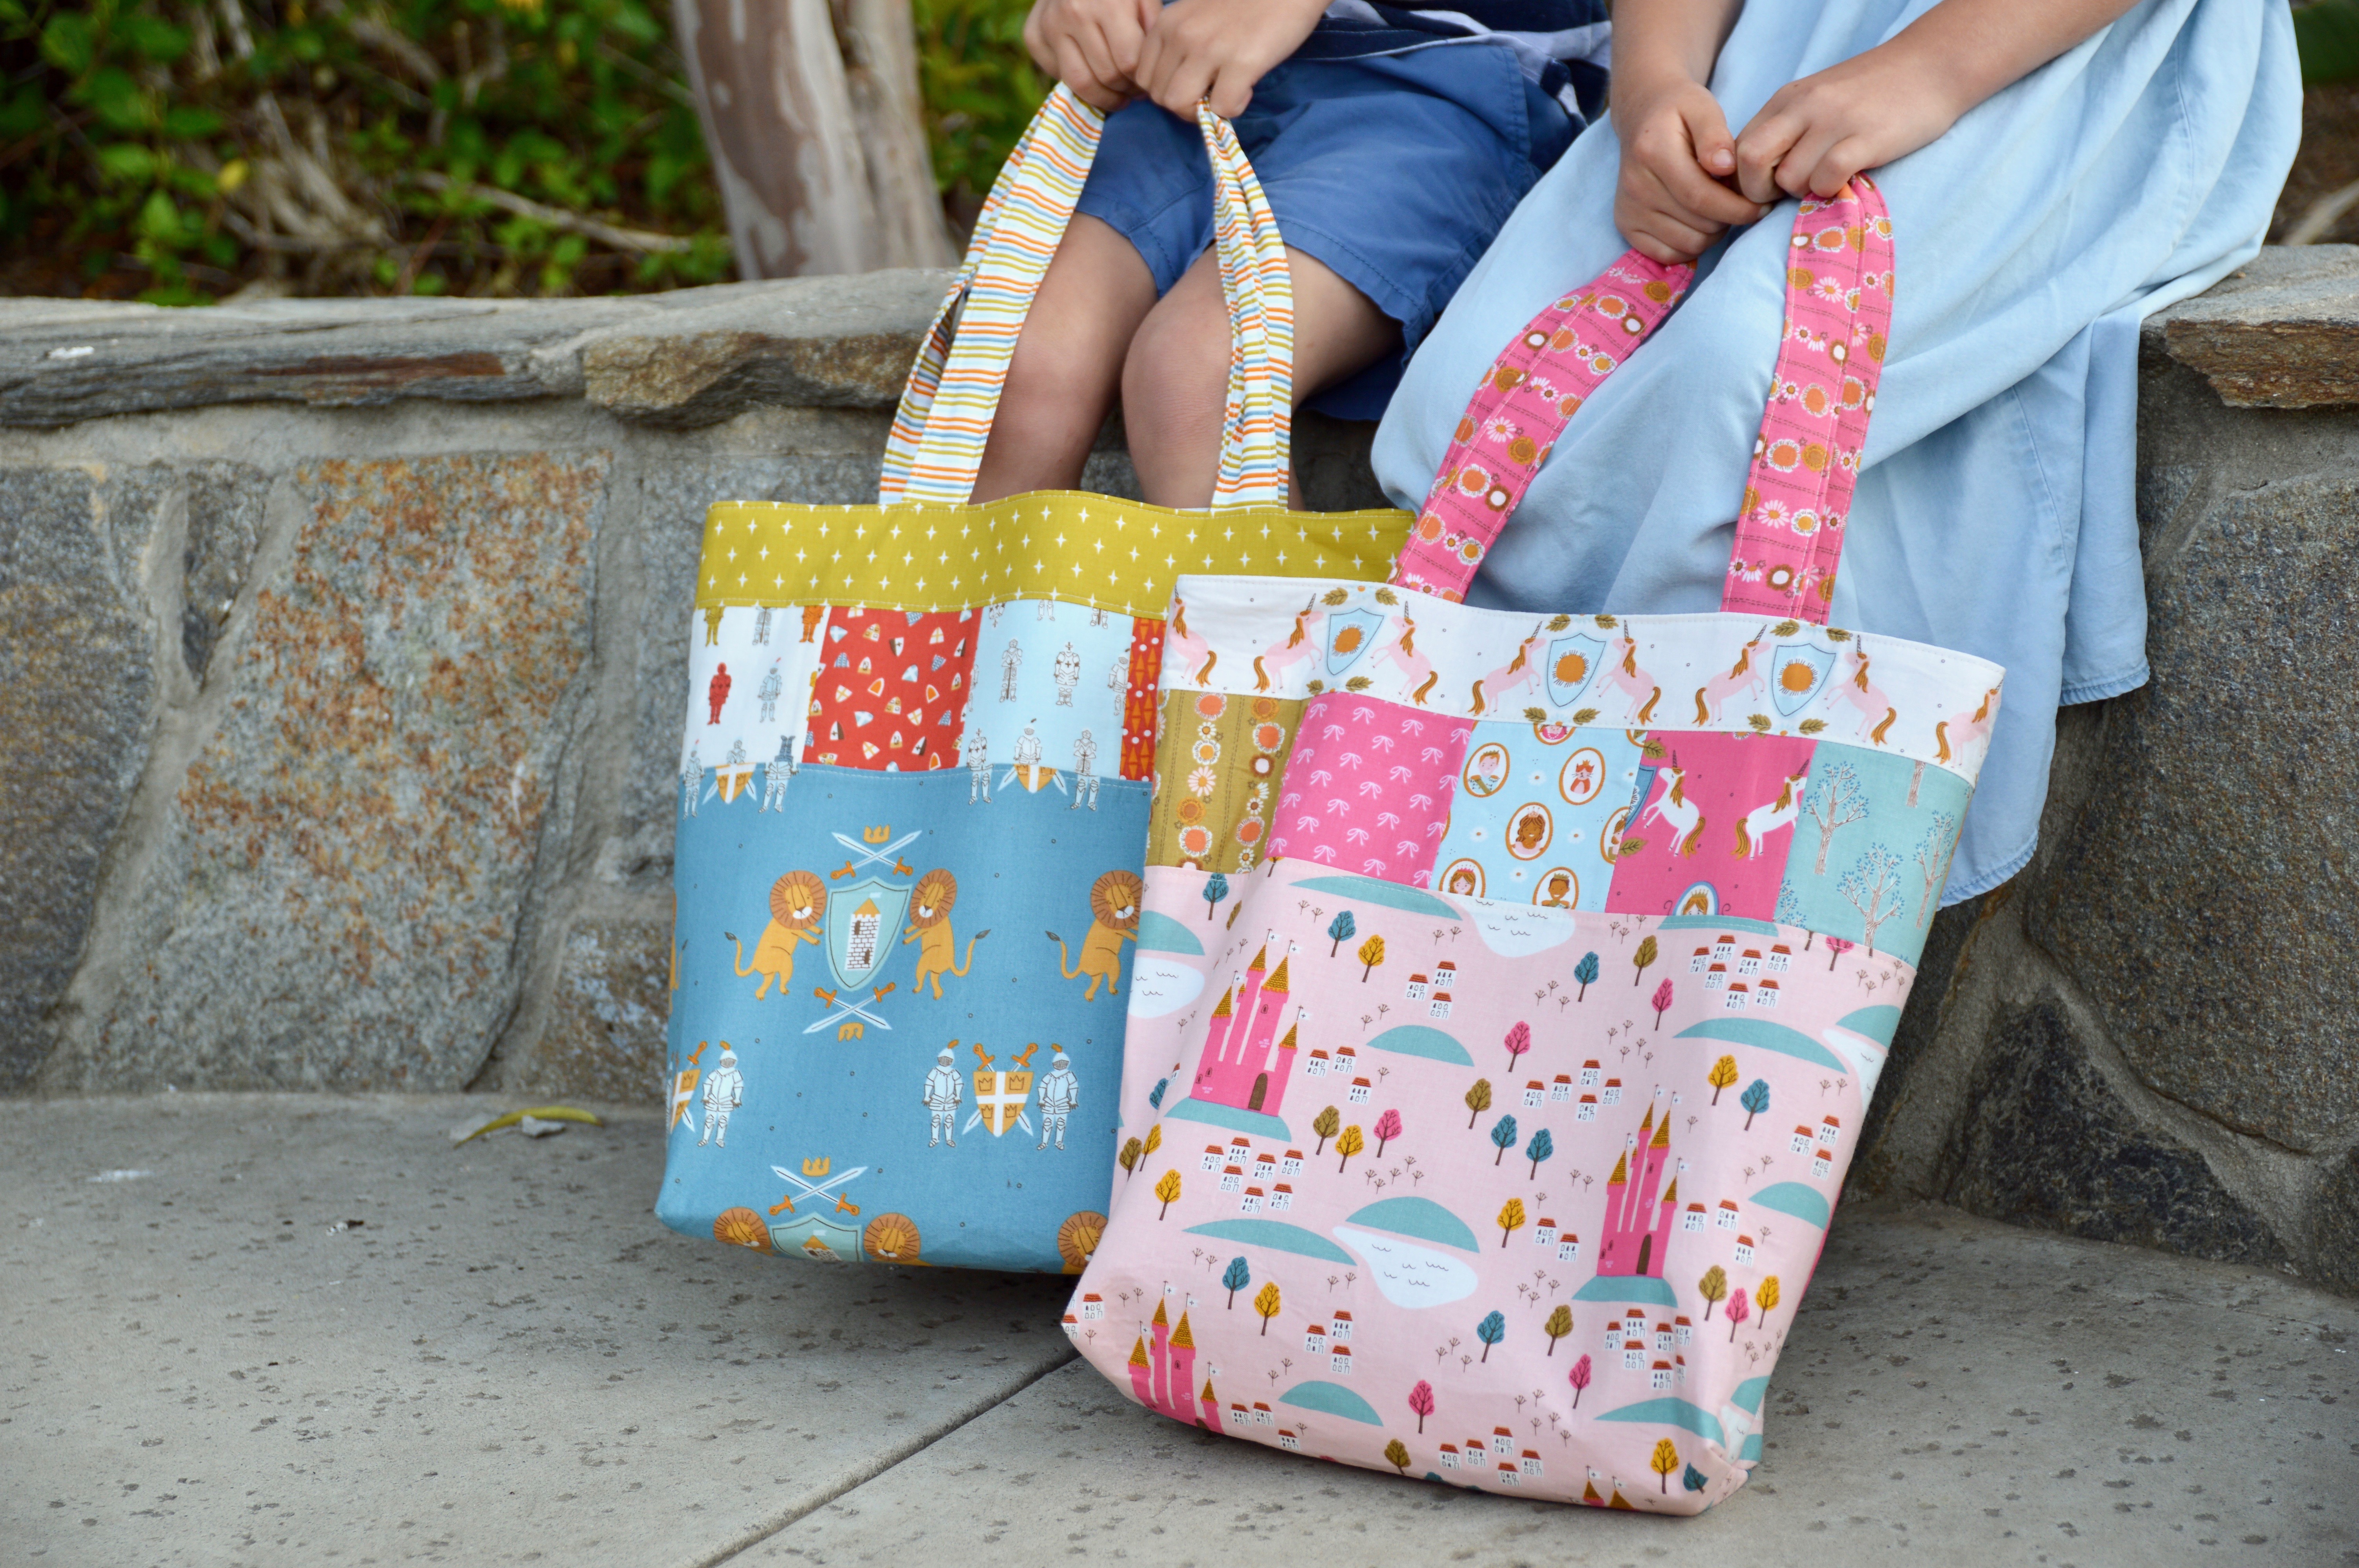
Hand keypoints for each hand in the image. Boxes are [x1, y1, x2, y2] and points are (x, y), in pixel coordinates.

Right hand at [1023, 0, 1158, 111]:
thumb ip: (1153, 24)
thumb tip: (1152, 65)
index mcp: (1107, 3)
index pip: (1128, 63)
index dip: (1141, 79)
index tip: (1146, 82)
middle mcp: (1074, 14)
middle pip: (1106, 75)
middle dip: (1125, 89)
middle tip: (1133, 89)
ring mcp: (1050, 25)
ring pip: (1080, 83)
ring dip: (1103, 97)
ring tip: (1116, 94)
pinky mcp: (1033, 35)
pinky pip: (1056, 75)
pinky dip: (1075, 83)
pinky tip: (1090, 74)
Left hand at [1133, 0, 1326, 119]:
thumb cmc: (1245, 1)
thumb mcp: (1197, 15)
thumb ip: (1180, 43)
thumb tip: (1177, 83)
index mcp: (1167, 23)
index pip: (1143, 77)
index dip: (1166, 90)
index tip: (1192, 85)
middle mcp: (1181, 34)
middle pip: (1160, 96)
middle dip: (1184, 105)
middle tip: (1211, 94)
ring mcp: (1209, 48)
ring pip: (1180, 105)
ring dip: (1202, 111)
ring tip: (1225, 94)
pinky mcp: (1241, 62)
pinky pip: (1222, 108)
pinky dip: (1234, 108)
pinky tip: (1247, 88)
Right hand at [1610, 71, 1767, 264]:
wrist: (1641, 114)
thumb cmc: (1679, 110)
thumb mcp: (1702, 107)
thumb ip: (1715, 135)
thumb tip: (1725, 167)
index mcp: (1652, 152)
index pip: (1701, 197)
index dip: (1737, 209)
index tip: (1761, 206)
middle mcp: (1635, 186)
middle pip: (1697, 225)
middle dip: (1729, 219)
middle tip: (1742, 203)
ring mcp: (1628, 209)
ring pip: (1687, 244)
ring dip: (1714, 233)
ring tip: (1721, 209)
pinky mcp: (1626, 226)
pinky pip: (1667, 255)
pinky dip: (1691, 246)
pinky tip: (1701, 223)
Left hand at [1734, 40, 1965, 201]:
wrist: (1933, 65)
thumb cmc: (1874, 92)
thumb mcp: (1818, 101)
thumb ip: (1787, 130)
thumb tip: (1756, 175)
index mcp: (1787, 99)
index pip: (1739, 147)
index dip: (1745, 179)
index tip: (1769, 189)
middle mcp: (1805, 106)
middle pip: (1749, 161)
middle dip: (1759, 191)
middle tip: (1786, 196)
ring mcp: (1835, 120)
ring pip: (1789, 178)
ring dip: (1803, 192)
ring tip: (1827, 180)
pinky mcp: (1866, 137)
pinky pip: (1827, 178)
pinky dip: (1830, 191)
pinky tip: (1845, 181)